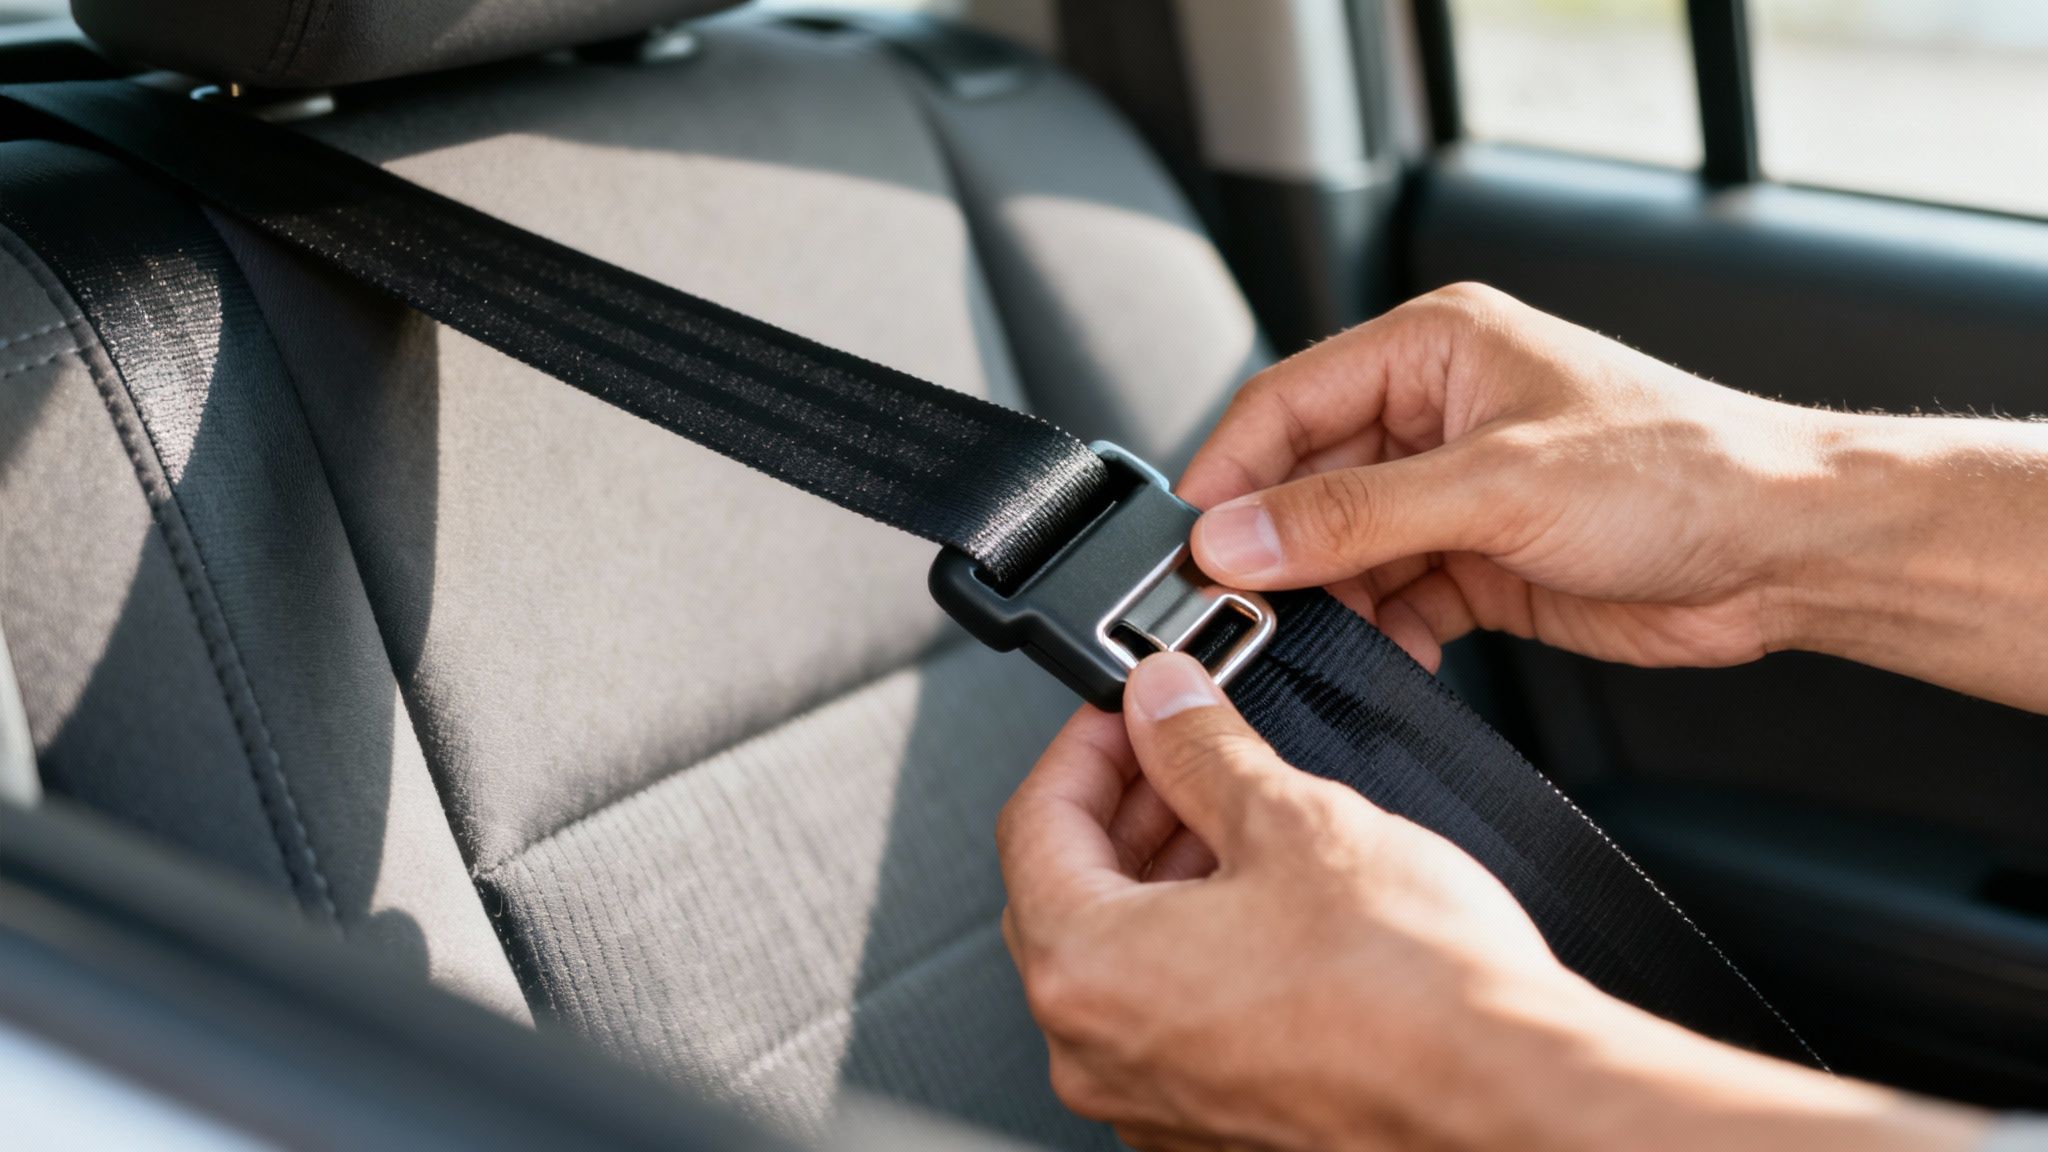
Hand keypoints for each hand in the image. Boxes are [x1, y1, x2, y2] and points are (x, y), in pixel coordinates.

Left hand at [996, 654, 1987, 1150]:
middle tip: (1186, 750)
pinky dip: (1201, 954)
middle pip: (1069, 894)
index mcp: (1085, 970)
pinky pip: (1174, 1022)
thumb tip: (1162, 702)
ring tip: (1244, 818)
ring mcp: (1153, 1104)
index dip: (1084, 745)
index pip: (1033, 823)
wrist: (1511, 1102)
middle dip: (1129, 808)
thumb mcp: (1295, 820)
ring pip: (1125, 962)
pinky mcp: (1215, 1130)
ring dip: (1166, 879)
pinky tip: (1269, 908)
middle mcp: (1097, 1052)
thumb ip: (1202, 748)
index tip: (1125, 710)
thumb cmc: (1413, 994)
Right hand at [1178, 283, 1831, 672]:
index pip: (1284, 403)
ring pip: (1341, 550)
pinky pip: (1391, 598)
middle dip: (1273, 552)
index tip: (1187, 547)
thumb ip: (1352, 516)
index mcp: (1431, 350)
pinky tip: (1383, 659)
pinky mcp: (1479, 559)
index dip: (1226, 474)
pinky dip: (1377, 634)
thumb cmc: (1681, 471)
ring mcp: (1454, 491)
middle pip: (1304, 483)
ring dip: (1325, 603)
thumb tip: (1236, 537)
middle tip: (1238, 614)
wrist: (1787, 550)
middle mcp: (1434, 414)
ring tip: (1310, 647)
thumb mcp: (1493, 488)